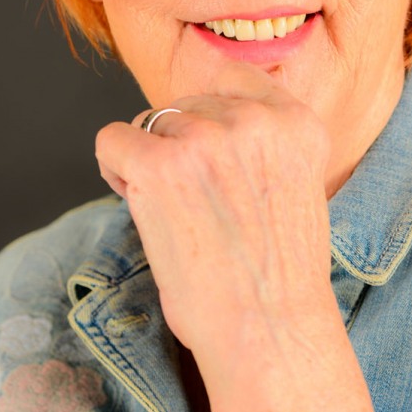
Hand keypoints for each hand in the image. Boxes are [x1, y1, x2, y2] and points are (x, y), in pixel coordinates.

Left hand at [94, 63, 333, 368]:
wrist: (267, 333)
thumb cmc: (276, 279)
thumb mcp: (293, 190)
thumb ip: (263, 147)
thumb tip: (204, 118)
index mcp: (297, 124)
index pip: (237, 78)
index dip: (213, 116)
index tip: (211, 158)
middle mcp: (255, 120)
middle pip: (189, 104)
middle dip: (181, 144)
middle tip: (194, 205)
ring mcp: (206, 138)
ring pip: (151, 122)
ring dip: (150, 161)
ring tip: (174, 214)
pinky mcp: (158, 165)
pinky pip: (113, 139)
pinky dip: (115, 168)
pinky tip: (137, 204)